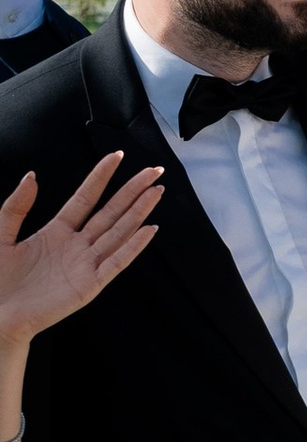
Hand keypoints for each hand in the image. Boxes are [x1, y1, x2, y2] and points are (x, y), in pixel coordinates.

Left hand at [0, 153, 161, 343]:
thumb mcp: (2, 237)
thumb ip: (16, 208)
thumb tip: (32, 176)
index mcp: (56, 233)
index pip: (85, 198)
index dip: (100, 176)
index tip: (115, 156)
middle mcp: (76, 246)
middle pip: (111, 212)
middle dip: (132, 190)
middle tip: (153, 170)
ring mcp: (86, 265)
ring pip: (119, 232)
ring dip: (139, 211)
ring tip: (156, 191)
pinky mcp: (89, 286)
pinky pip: (116, 263)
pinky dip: (134, 247)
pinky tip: (149, 230)